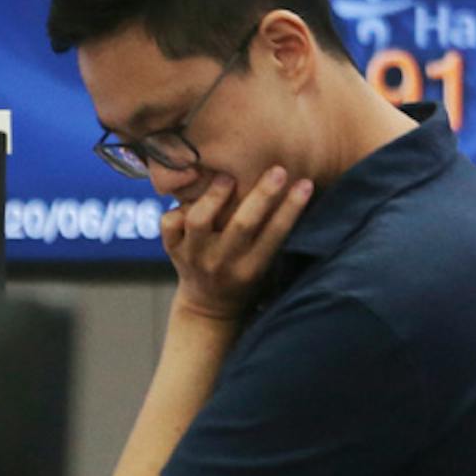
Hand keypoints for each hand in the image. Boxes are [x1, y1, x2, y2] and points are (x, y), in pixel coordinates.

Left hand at [162, 168, 312, 323]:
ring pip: (199, 220)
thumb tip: (296, 186)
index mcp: (251, 268)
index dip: (292, 207)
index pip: (275, 234)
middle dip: (262, 195)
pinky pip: (169, 223)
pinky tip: (192, 198)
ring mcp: (193, 257)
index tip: (305, 183)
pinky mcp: (172, 250)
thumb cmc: (244, 276)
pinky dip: (178, 208)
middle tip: (278, 170)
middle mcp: (222, 263)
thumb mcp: (264, 265)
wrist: (208, 306)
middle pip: (242, 224)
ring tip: (227, 176)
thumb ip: (272, 235)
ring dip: (215, 195)